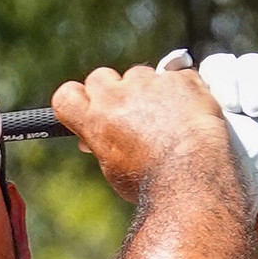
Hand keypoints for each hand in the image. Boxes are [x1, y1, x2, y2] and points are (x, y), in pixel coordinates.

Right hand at [50, 63, 233, 201]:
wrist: (191, 178)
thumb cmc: (152, 182)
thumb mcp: (115, 168)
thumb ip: (102, 144)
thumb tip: (93, 141)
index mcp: (94, 121)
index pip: (66, 96)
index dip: (78, 100)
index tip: (89, 108)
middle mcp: (117, 97)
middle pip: (100, 77)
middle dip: (112, 91)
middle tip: (129, 113)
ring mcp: (149, 84)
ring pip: (141, 75)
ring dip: (149, 91)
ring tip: (166, 120)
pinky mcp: (180, 79)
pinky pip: (176, 78)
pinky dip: (181, 92)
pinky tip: (188, 116)